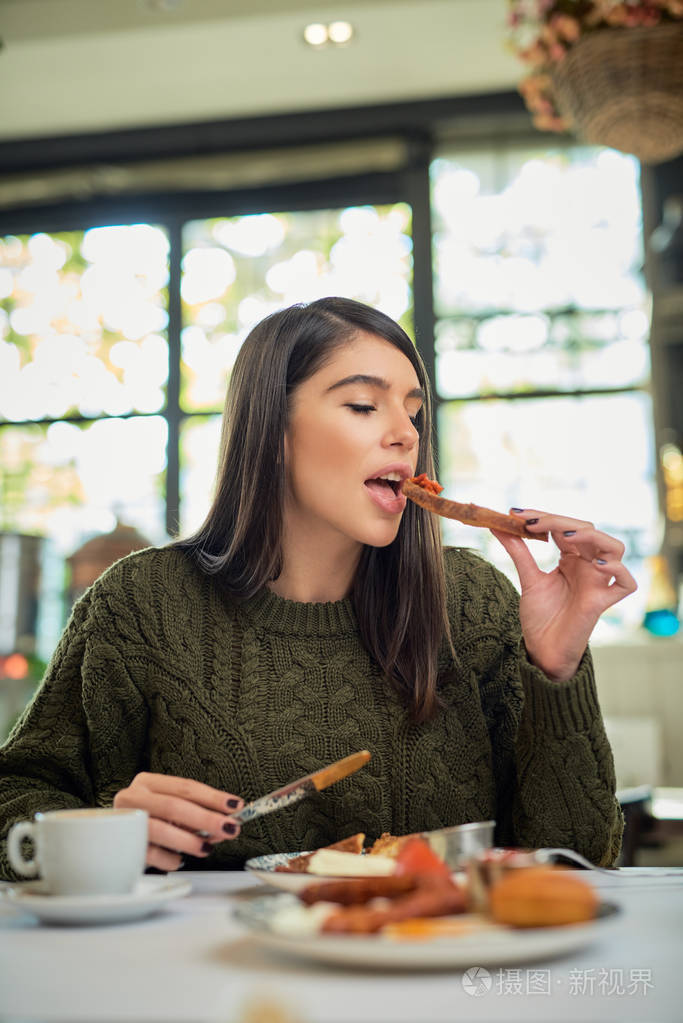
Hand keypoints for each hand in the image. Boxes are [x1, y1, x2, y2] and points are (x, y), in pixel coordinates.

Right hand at [113, 772, 243, 871]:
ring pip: (160, 829)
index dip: (212, 796)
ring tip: (207, 848)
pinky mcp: (122, 846)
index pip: (185, 787)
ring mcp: (124, 821)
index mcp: (147, 782)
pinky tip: (180, 859)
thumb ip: (195, 813)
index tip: (235, 805)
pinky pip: (151, 854)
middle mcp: (132, 797)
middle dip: (206, 818)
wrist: (111, 840)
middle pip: (174, 806)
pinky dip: (170, 858)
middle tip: (229, 828)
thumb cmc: (150, 821)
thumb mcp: (171, 810)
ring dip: (189, 840)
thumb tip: (226, 822)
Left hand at [492, 510, 636, 681]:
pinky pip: (626, 583)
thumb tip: (497, 525)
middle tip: (531, 524)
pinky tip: (596, 565)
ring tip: (564, 537)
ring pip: (614, 548)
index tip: (515, 514)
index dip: (543, 516)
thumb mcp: (528, 579)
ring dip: (592, 536)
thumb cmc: (540, 617)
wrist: (542, 650)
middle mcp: (588, 566)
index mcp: (571, 558)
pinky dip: (617, 569)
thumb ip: (518, 551)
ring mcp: (598, 582)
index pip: (564, 527)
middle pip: (587, 530)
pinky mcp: (603, 602)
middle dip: (559, 522)